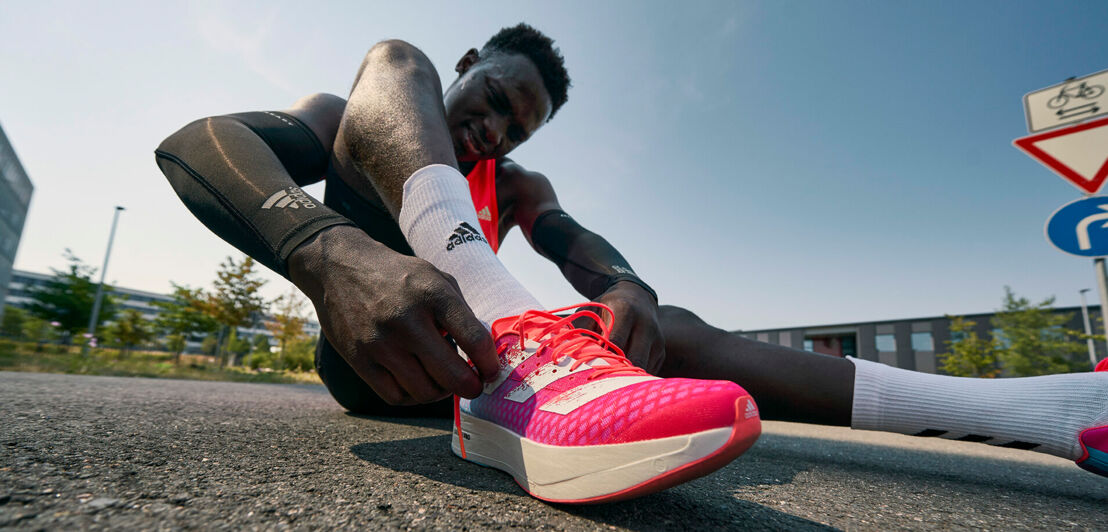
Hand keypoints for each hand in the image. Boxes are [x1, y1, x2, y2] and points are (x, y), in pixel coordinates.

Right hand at [288, 225, 496, 404]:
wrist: (339, 267)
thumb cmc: (398, 276)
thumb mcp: (435, 278)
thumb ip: (460, 311)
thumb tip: (482, 353)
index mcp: (433, 294)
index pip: (475, 339)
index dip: (490, 363)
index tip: (492, 371)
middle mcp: (406, 320)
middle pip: (452, 375)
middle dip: (471, 387)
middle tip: (474, 386)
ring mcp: (381, 343)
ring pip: (425, 392)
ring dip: (441, 392)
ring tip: (443, 380)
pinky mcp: (359, 359)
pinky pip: (395, 396)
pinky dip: (412, 396)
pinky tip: (417, 382)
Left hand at [582, 281, 664, 373]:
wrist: (636, 297)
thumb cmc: (606, 307)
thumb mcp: (590, 311)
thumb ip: (580, 330)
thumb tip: (571, 354)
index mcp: (626, 311)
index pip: (615, 342)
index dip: (602, 358)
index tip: (587, 368)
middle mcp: (646, 325)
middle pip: (634, 360)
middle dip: (617, 372)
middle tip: (599, 381)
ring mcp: (657, 340)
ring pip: (642, 369)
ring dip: (625, 377)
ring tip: (608, 380)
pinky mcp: (660, 352)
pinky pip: (647, 371)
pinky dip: (632, 376)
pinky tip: (620, 374)